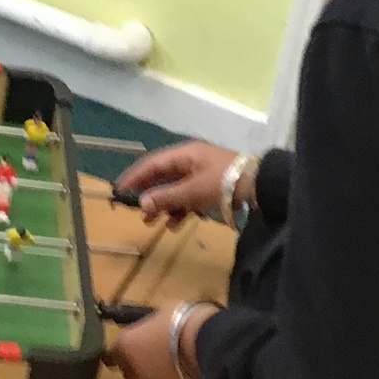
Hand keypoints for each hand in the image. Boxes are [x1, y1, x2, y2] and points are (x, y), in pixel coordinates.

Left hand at [103, 303, 216, 378]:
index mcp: (126, 345)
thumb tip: (151, 325)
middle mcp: (134, 367)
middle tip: (145, 349)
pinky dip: (168, 374)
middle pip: (126, 369)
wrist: (210, 346)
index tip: (124, 343)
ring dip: (151, 369)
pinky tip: (180, 364)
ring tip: (166, 355)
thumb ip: (151, 323)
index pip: (110, 353)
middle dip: (132, 361)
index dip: (117, 349)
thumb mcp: (162, 311)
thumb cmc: (183, 319)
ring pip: (145, 377)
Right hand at [115, 141, 241, 226]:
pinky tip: (173, 224)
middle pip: (161, 177)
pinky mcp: (208, 187)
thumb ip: (166, 197)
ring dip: (161, 205)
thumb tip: (141, 204)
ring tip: (150, 223)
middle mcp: (189, 161)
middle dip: (147, 195)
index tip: (118, 191)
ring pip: (173, 189)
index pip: (151, 164)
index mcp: (184, 154)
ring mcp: (199, 174)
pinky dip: (178, 209)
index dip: (134, 177)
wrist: (259, 185)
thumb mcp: (193, 191)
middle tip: (133, 211)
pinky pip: (187, 197)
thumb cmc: (224, 182)